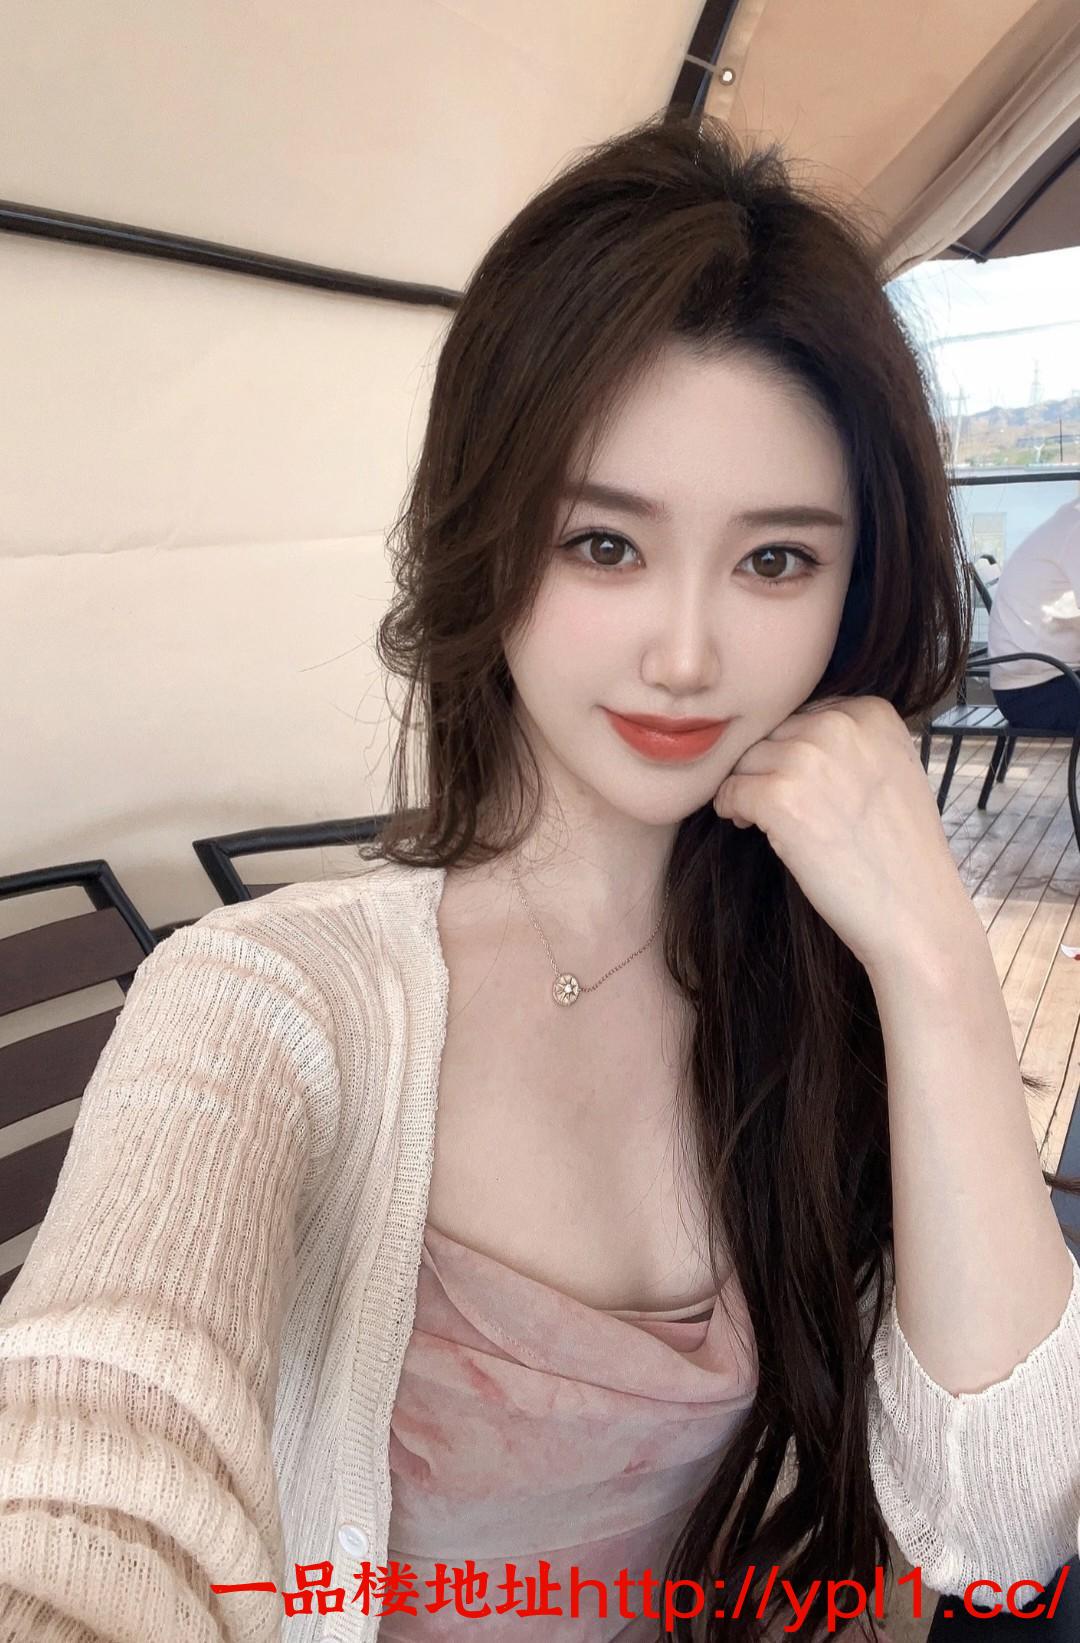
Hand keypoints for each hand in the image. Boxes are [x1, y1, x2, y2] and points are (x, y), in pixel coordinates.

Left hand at [712, 695, 971, 973]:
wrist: (914, 911)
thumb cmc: (902, 851)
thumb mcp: (892, 770)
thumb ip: (848, 742)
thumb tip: (789, 734)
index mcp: (873, 712)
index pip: (804, 714)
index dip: (793, 749)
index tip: (801, 782)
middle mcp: (840, 725)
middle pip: (772, 733)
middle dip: (767, 767)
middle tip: (778, 806)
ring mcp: (807, 759)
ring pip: (745, 760)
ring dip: (747, 787)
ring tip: (762, 820)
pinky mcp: (778, 797)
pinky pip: (729, 789)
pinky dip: (730, 808)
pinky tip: (747, 826)